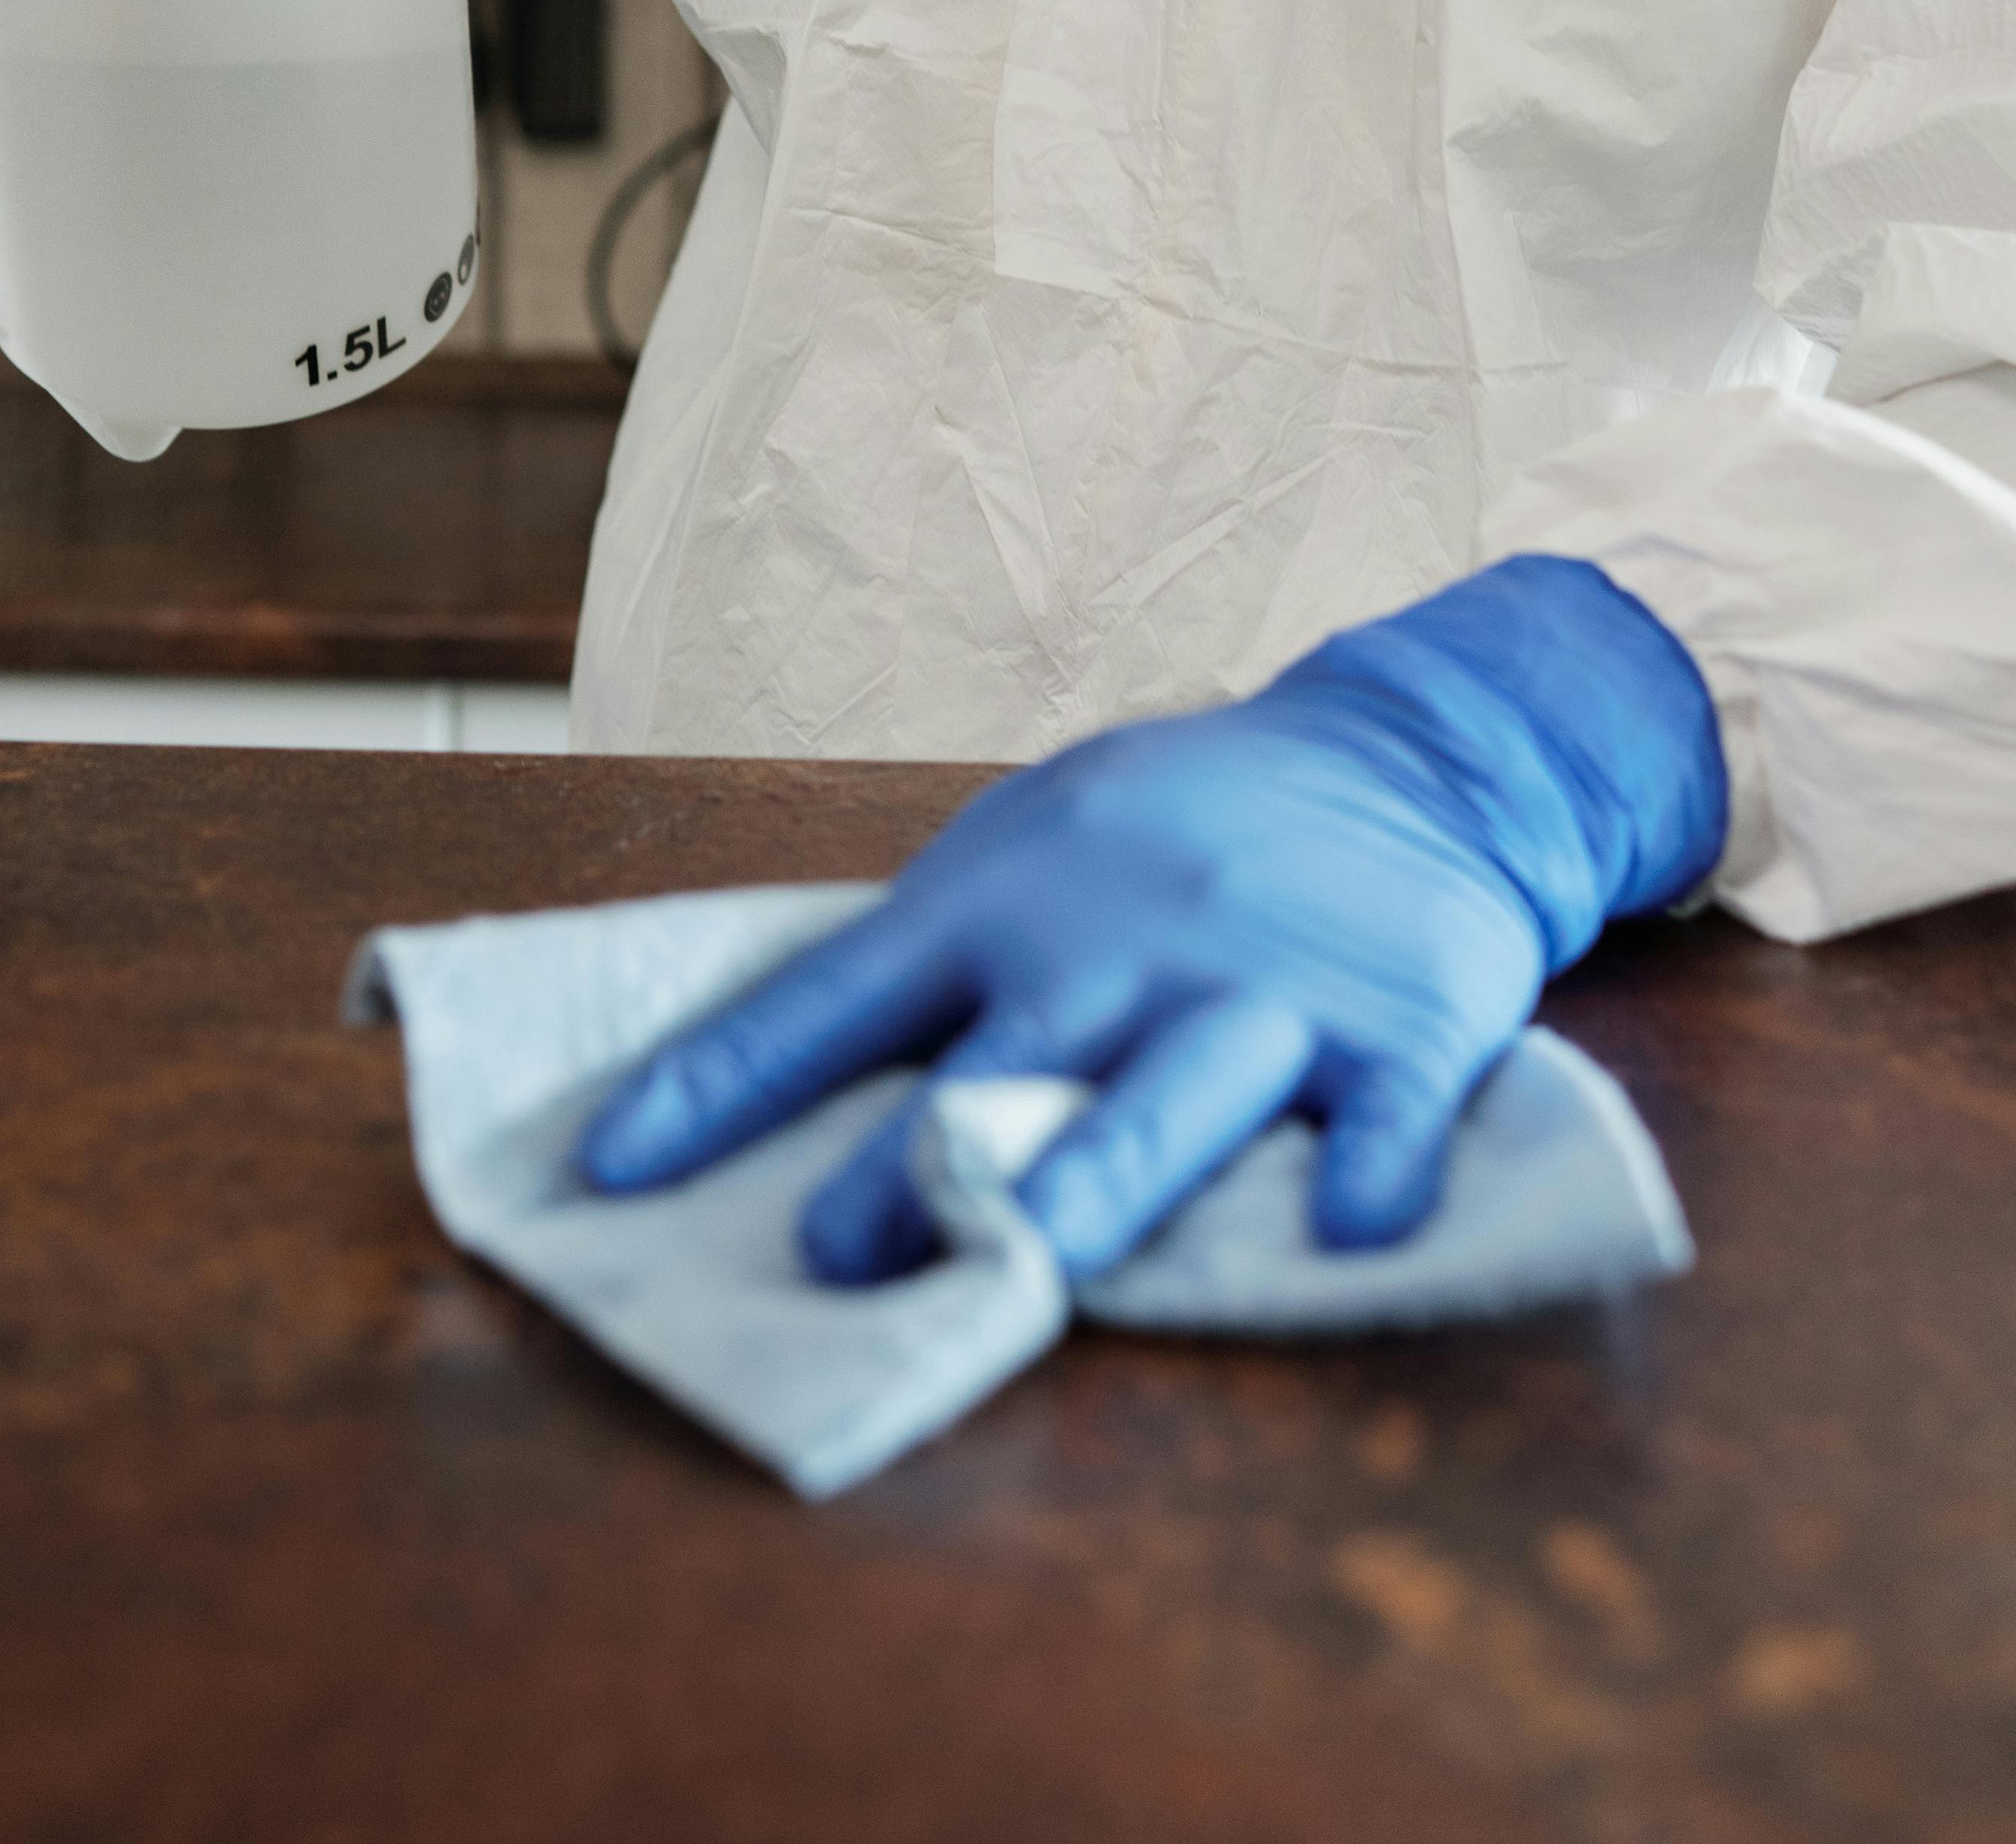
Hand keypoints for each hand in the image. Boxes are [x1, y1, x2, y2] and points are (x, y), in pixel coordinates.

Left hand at [580, 558, 1723, 1282]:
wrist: (1405, 759)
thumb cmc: (1169, 831)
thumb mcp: (1027, 849)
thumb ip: (927, 966)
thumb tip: (771, 1092)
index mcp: (1000, 902)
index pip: (829, 1004)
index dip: (719, 1088)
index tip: (610, 1172)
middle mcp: (1118, 946)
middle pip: (1002, 1066)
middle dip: (918, 1163)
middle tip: (831, 1256)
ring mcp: (1263, 988)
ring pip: (1175, 1093)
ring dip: (1107, 1172)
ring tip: (1046, 1254)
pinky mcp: (1404, 1031)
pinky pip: (1392, 1117)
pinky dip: (1374, 1173)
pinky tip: (1345, 1226)